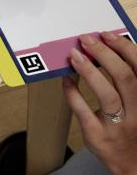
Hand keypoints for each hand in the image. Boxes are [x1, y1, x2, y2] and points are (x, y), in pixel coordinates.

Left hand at [64, 33, 136, 174]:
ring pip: (107, 94)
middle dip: (104, 54)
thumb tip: (108, 49)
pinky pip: (83, 110)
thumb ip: (127, 80)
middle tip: (86, 40)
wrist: (131, 163)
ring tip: (74, 55)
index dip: (125, 48)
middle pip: (124, 77)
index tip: (107, 35)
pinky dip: (72, 93)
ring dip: (89, 71)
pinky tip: (66, 80)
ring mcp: (117, 125)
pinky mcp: (98, 135)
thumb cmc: (131, 126)